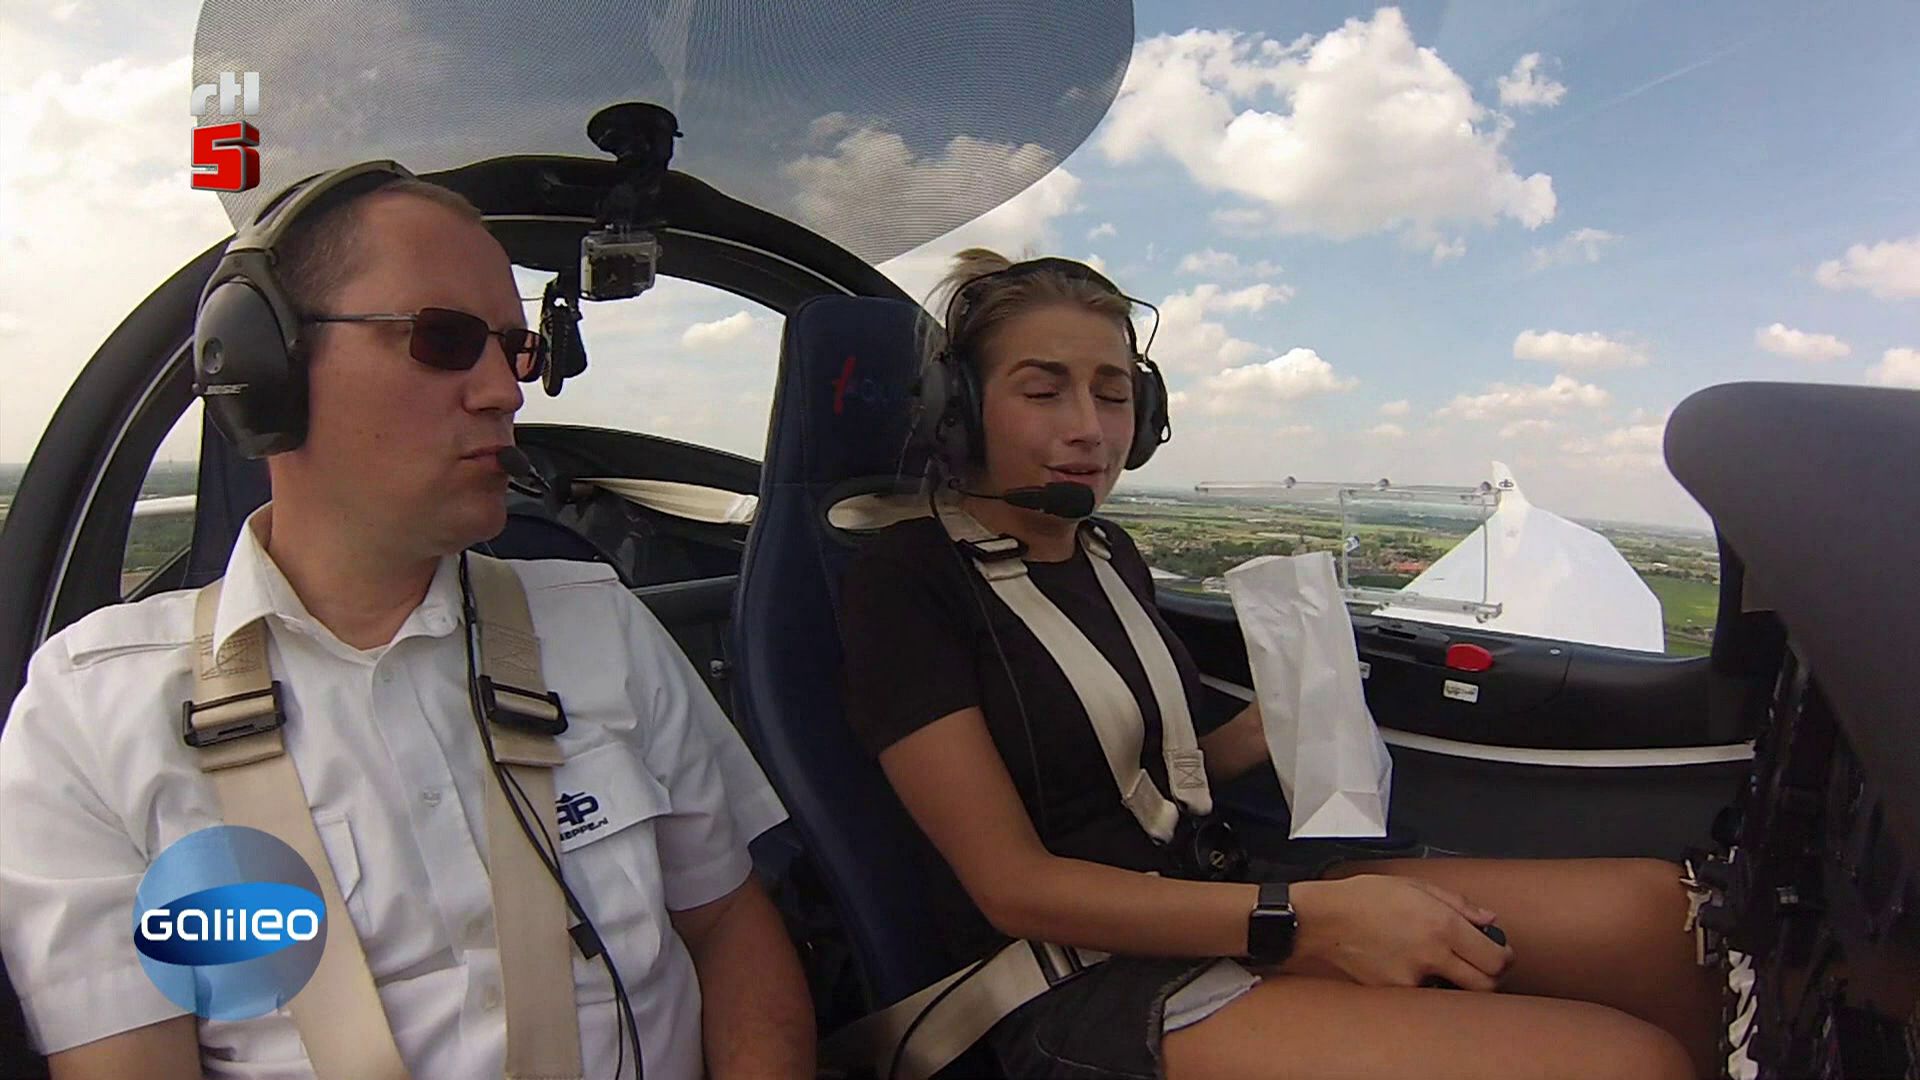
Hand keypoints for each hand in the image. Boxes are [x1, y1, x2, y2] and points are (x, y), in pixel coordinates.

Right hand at [1280, 874, 1513, 990]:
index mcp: (1442, 924)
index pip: (1495, 958)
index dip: (1505, 958)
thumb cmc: (1364, 897)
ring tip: (1445, 963)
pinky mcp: (1396, 991)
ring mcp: (1413, 978)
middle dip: (1492, 977)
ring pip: (1455, 992)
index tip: (1502, 952)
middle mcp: (1432, 955)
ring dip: (1459, 982)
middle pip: (1484, 985)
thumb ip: (1458, 903)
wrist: (1324, 920)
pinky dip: (1427, 983)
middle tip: (1485, 965)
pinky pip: (1424, 993)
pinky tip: (1413, 964)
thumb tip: (1488, 919)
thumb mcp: (1415, 885)